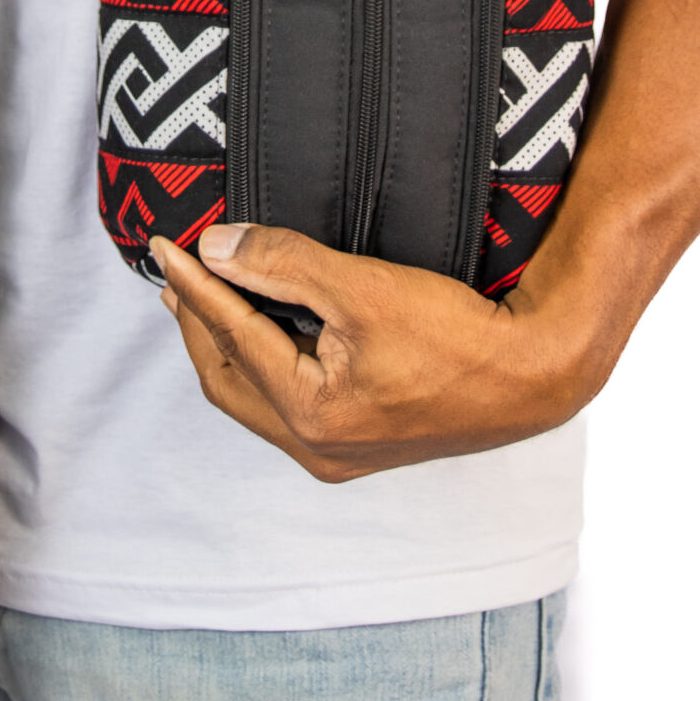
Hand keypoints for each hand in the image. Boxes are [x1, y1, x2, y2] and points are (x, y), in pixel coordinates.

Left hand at [150, 223, 596, 482]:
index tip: (167, 247)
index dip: (196, 285)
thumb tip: (217, 248)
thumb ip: (283, 265)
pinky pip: (287, 407)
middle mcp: (316, 447)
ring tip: (206, 301)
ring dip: (228, 347)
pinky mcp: (363, 443)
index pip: (231, 334)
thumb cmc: (457, 334)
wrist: (533, 378)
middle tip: (175, 276)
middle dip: (199, 325)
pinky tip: (267, 336)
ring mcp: (340, 453)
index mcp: (309, 413)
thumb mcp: (361, 286)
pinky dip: (263, 366)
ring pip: (256, 398)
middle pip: (230, 378)